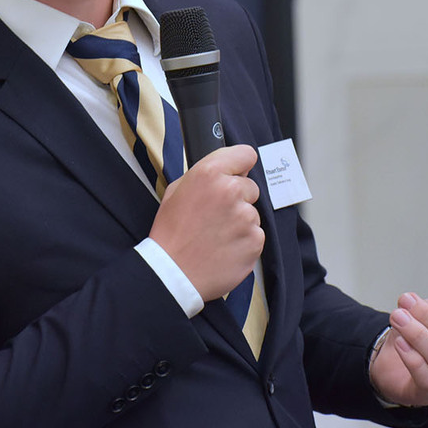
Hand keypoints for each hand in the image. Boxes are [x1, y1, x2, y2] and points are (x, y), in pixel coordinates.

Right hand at [148, 144, 263, 300]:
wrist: (173, 273)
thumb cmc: (171, 233)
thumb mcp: (177, 191)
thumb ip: (206, 175)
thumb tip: (229, 170)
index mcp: (210, 173)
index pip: (245, 154)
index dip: (240, 165)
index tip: (238, 173)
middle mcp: (231, 191)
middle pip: (250, 187)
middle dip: (238, 198)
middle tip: (216, 215)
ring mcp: (246, 217)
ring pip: (252, 213)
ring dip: (240, 222)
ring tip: (216, 235)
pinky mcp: (255, 241)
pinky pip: (256, 235)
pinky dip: (244, 242)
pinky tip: (224, 248)